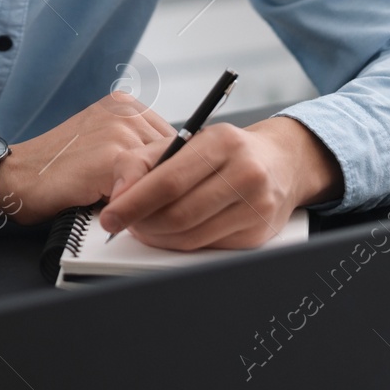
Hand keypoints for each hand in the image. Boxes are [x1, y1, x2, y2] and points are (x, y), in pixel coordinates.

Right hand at [0, 93, 174, 223]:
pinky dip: (137, 203)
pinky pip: (144, 185)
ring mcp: (119, 129)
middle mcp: (125, 110)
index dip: (168, 169)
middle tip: (147, 204)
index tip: (161, 189)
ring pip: (162, 171)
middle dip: (163, 182)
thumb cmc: (57, 169)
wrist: (17, 176)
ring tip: (131, 208)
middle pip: (173, 154)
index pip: (173, 140)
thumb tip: (174, 174)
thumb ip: (135, 150)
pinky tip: (121, 211)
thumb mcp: (102, 145)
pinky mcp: (111, 155)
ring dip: (151, 195)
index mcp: (124, 104)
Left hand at [96, 116, 342, 250]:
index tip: (110, 217)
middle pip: (178, 214)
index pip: (168, 181)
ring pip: (190, 236)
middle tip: (124, 223)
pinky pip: (207, 248)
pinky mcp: (259, 232)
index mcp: (221, 142)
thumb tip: (119, 196)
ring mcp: (256, 206)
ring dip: (158, 237)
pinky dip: (180, 244)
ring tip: (144, 226)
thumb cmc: (223, 151)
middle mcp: (244, 173)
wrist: (279, 162)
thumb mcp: (184, 141)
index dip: (134, 203)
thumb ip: (142, 161)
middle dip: (143, 224)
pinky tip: (172, 232)